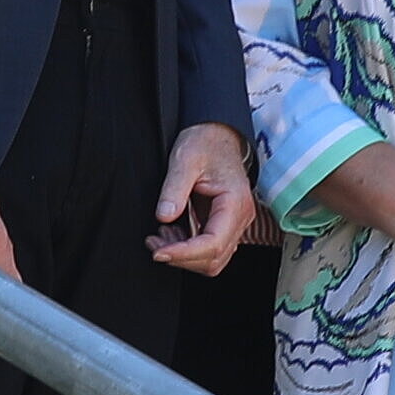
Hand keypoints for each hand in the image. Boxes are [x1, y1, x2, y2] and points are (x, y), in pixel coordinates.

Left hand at [147, 123, 252, 276]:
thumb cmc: (205, 143)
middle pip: (214, 259)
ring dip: (183, 256)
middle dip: (181, 258)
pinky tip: (169, 234)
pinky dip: (186, 250)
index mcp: (235, 203)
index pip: (213, 244)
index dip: (184, 254)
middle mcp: (240, 218)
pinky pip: (208, 249)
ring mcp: (233, 224)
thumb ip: (174, 189)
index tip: (159, 252)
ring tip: (159, 238)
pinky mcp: (222, 225)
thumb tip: (165, 216)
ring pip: (211, 259)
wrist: (216, 135)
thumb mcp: (185, 160)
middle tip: (154, 244)